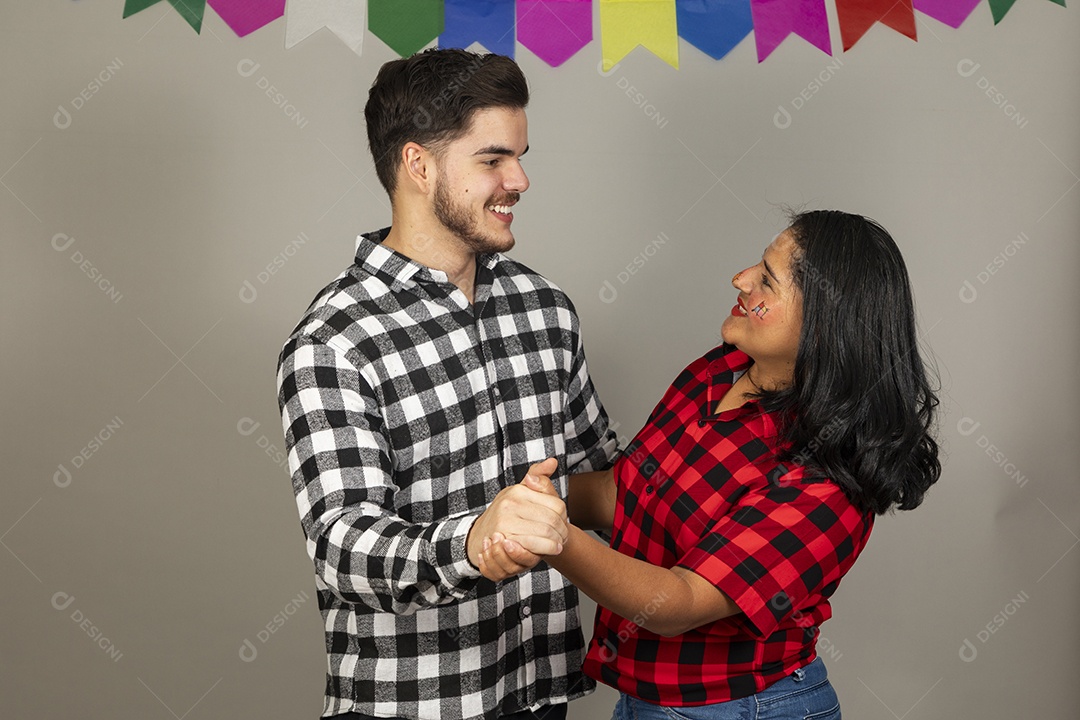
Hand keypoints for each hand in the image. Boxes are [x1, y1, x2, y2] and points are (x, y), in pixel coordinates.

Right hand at [467, 459, 564, 577]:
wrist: (481, 536)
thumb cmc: (507, 513)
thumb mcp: (521, 492)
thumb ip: (538, 477)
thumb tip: (552, 462)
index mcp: (518, 491)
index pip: (556, 504)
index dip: (564, 517)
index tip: (563, 523)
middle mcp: (510, 504)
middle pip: (552, 520)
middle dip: (562, 532)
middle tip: (563, 537)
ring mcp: (505, 522)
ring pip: (545, 534)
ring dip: (555, 542)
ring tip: (558, 545)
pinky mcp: (504, 541)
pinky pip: (533, 546)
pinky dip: (545, 550)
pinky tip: (549, 550)